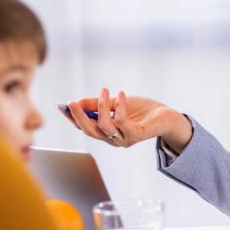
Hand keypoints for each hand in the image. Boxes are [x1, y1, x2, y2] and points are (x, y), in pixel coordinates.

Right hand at [62, 89, 193, 150]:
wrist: (167, 117)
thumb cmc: (141, 111)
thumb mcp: (116, 104)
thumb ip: (97, 104)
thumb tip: (77, 102)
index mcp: (106, 133)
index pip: (85, 128)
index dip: (72, 118)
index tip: (62, 106)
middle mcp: (113, 139)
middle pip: (90, 131)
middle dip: (79, 117)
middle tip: (72, 102)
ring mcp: (125, 139)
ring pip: (104, 127)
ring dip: (100, 107)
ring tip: (104, 90)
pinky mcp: (137, 135)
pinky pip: (122, 122)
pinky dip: (119, 106)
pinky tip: (119, 94)